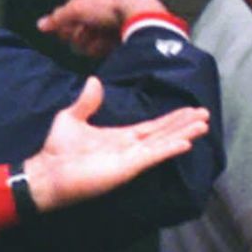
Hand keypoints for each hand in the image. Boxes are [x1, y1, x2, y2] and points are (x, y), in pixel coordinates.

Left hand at [23, 77, 207, 211]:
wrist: (46, 171)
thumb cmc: (57, 149)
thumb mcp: (71, 117)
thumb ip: (87, 102)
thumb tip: (94, 80)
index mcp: (120, 137)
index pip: (153, 126)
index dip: (172, 119)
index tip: (190, 110)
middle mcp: (129, 148)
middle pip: (163, 133)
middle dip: (184, 124)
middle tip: (205, 115)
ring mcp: (129, 159)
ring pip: (162, 143)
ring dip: (183, 134)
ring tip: (203, 126)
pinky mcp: (125, 169)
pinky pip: (151, 157)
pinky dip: (168, 149)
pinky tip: (185, 143)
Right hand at [37, 0, 167, 58]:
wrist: (141, 17)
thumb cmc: (110, 7)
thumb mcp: (78, 10)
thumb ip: (58, 18)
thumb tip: (41, 25)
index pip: (68, 11)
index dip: (64, 24)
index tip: (63, 33)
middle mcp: (101, 5)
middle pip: (78, 27)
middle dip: (79, 35)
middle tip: (85, 35)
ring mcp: (111, 21)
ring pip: (91, 38)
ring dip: (91, 43)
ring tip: (99, 40)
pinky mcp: (121, 35)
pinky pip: (104, 45)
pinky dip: (104, 47)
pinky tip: (109, 45)